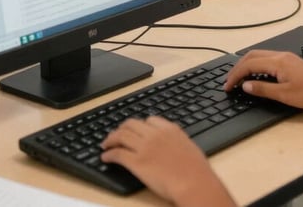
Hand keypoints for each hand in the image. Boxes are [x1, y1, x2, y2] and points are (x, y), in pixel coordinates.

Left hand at [101, 117, 235, 206]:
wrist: (194, 183)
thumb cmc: (197, 170)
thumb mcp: (189, 146)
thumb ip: (177, 141)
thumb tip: (171, 144)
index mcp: (169, 129)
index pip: (149, 120)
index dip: (140, 125)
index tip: (136, 130)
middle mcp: (155, 134)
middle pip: (131, 124)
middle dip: (121, 128)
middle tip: (116, 135)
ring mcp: (144, 147)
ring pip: (121, 136)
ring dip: (110, 139)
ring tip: (106, 145)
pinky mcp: (136, 162)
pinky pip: (118, 154)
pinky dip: (109, 154)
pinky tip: (105, 158)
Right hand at [224, 49, 302, 112]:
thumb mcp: (284, 95)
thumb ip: (263, 89)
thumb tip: (245, 86)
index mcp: (278, 62)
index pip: (249, 64)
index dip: (236, 75)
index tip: (228, 86)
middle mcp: (281, 55)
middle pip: (252, 56)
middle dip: (238, 68)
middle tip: (229, 81)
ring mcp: (286, 57)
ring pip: (259, 56)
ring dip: (246, 65)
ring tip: (238, 78)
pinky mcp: (290, 62)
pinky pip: (267, 59)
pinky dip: (256, 66)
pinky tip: (255, 76)